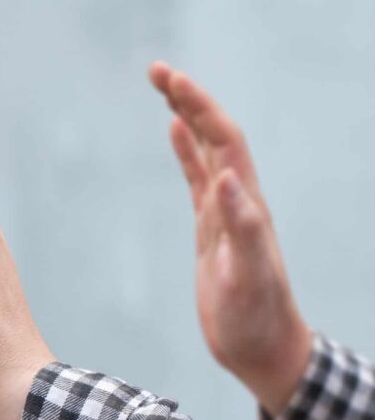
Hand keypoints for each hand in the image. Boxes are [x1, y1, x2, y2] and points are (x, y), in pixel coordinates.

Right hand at [149, 61, 310, 414]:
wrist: (262, 348)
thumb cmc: (256, 319)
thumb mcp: (248, 276)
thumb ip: (242, 226)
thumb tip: (225, 175)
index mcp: (246, 205)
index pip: (224, 141)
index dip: (199, 107)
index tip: (170, 81)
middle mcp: (238, 200)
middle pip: (215, 135)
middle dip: (189, 99)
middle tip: (156, 71)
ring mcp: (224, 213)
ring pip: (206, 151)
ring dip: (187, 117)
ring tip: (164, 88)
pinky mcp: (211, 230)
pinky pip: (197, 179)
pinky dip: (185, 152)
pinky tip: (173, 134)